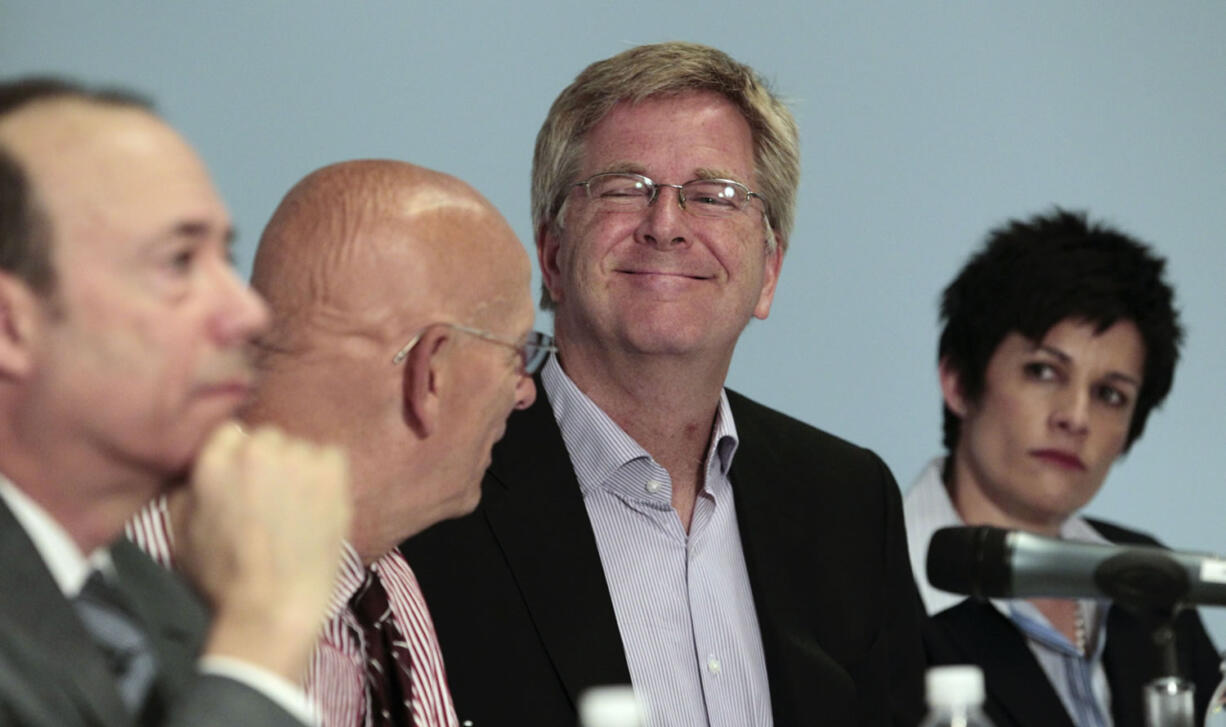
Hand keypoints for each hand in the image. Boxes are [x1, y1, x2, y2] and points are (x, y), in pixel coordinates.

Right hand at [175, 422, 350, 680]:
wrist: (273, 607)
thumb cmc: (222, 578)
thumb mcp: (180, 531)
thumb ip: (187, 487)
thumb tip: (197, 466)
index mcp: (214, 460)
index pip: (230, 433)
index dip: (237, 460)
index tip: (244, 484)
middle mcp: (256, 450)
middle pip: (267, 438)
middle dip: (268, 463)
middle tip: (271, 500)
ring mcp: (297, 458)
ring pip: (300, 449)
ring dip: (298, 470)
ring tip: (296, 509)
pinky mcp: (332, 472)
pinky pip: (331, 456)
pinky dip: (327, 475)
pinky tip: (318, 505)